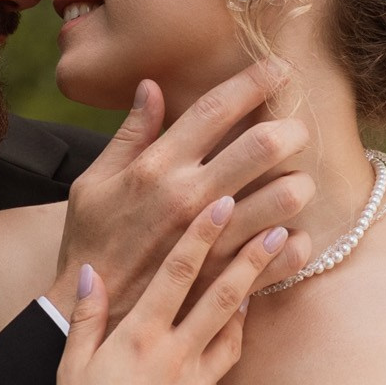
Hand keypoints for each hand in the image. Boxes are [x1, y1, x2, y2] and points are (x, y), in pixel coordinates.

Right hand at [49, 213, 283, 384]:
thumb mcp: (70, 365)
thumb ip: (87, 316)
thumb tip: (92, 271)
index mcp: (137, 336)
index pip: (176, 272)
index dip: (201, 234)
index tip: (222, 203)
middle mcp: (172, 352)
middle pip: (219, 294)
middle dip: (249, 256)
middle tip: (277, 225)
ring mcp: (193, 380)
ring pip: (231, 325)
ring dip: (253, 289)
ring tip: (274, 261)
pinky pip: (227, 359)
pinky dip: (238, 332)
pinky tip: (245, 315)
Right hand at [55, 63, 315, 314]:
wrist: (86, 315)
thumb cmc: (90, 243)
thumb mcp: (94, 183)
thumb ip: (130, 135)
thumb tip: (150, 87)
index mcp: (157, 168)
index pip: (215, 110)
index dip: (253, 82)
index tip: (280, 69)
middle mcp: (189, 198)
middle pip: (261, 147)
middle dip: (290, 129)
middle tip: (298, 128)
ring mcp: (211, 241)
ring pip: (281, 200)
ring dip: (298, 186)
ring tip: (297, 184)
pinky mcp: (222, 280)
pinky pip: (279, 257)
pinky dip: (293, 245)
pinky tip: (292, 237)